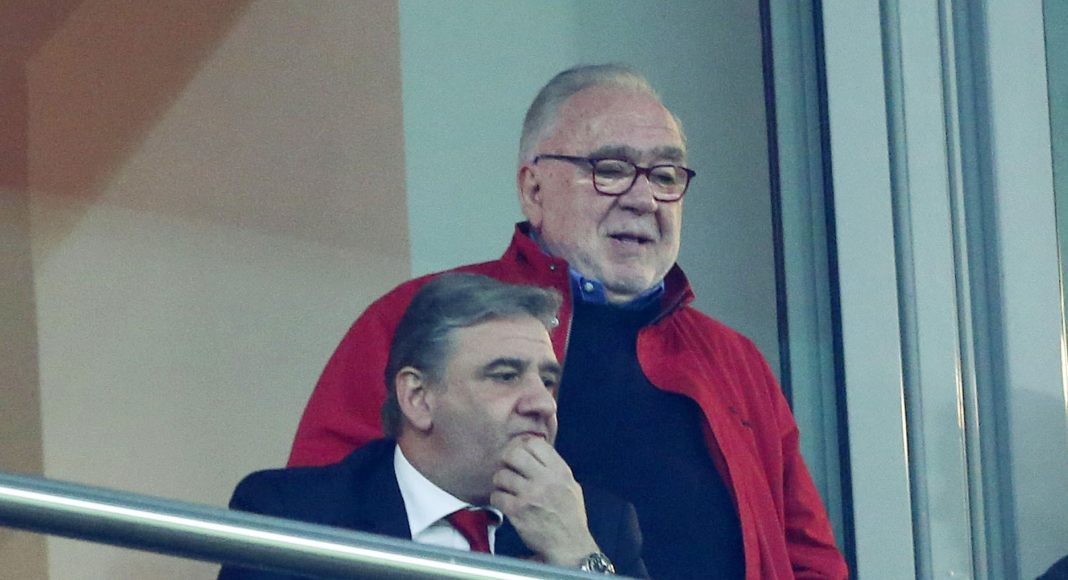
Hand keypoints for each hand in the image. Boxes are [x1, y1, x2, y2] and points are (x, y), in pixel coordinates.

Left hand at [490, 437, 600, 567]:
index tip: (518, 454)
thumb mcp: (570, 485)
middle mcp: (545, 479)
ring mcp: (531, 495)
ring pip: (501, 475)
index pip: (534, 443)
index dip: (522, 446)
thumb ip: (553, 468)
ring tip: (506, 489)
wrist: (570, 546)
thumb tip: (533, 451)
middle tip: (507, 468)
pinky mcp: (518, 511)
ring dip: (500, 482)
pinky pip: (497, 496)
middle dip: (506, 460)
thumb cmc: (570, 517)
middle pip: (514, 454)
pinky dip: (498, 499)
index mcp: (560, 471)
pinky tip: (505, 504)